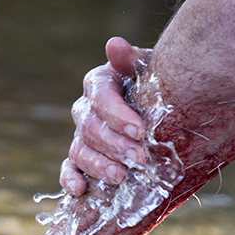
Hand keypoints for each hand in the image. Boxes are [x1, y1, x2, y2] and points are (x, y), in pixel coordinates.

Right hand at [60, 37, 150, 195]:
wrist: (164, 109)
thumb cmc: (161, 87)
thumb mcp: (152, 70)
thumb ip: (132, 60)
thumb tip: (113, 45)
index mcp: (100, 83)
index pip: (100, 97)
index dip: (117, 114)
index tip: (139, 130)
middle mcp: (87, 109)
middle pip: (91, 127)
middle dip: (114, 145)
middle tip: (138, 158)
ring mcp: (82, 135)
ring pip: (80, 150)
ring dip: (98, 165)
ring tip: (120, 177)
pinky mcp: (81, 158)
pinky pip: (70, 168)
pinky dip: (70, 179)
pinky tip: (80, 190)